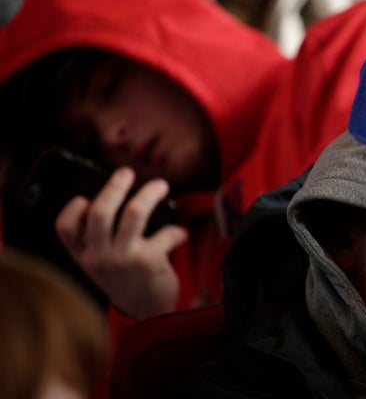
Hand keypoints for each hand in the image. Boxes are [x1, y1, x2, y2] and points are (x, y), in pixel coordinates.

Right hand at [56, 167, 187, 318]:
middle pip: (101, 212)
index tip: (86, 197)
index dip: (74, 207)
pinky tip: (180, 234)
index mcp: (83, 255)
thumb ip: (99, 238)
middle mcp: (99, 258)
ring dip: (149, 194)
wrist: (146, 314)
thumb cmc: (126, 279)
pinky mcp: (148, 263)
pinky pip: (164, 233)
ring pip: (133, 214)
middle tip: (127, 172)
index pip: (64, 227)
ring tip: (161, 185)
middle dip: (115, 186)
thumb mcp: (102, 263)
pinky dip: (176, 231)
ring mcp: (123, 260)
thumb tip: (116, 194)